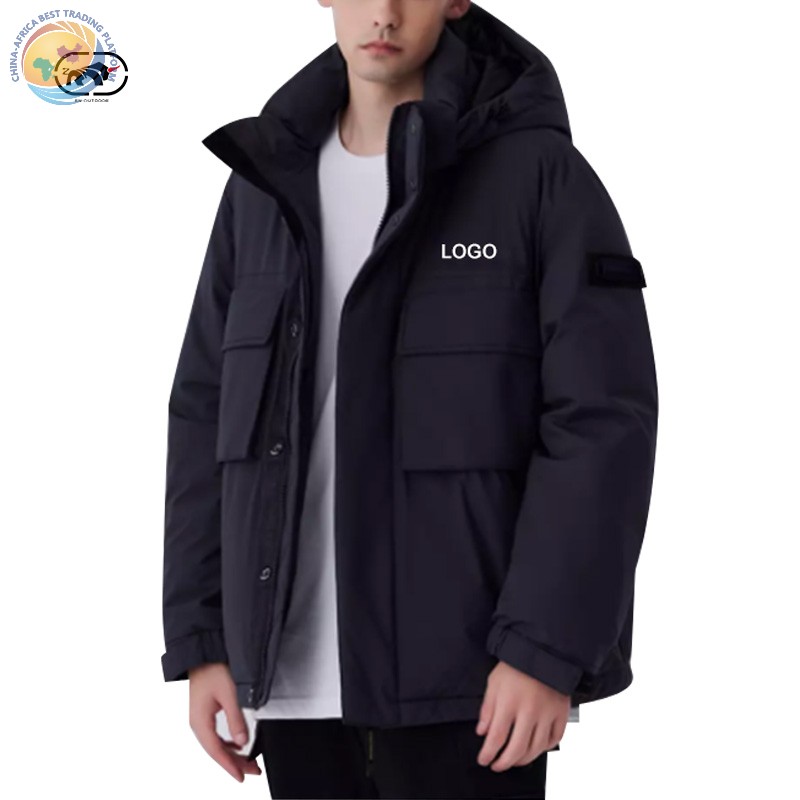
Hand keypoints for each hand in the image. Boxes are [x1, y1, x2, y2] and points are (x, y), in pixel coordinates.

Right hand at [188, 663, 261, 781]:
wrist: (203, 653)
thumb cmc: (213, 669)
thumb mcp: (229, 693)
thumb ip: (236, 718)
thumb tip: (243, 742)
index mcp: (199, 722)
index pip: (215, 751)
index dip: (229, 766)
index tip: (241, 777)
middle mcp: (197, 723)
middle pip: (216, 750)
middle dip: (234, 762)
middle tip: (253, 771)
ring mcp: (199, 718)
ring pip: (216, 744)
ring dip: (232, 754)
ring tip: (249, 761)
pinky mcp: (204, 712)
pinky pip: (215, 735)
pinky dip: (228, 743)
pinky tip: (238, 744)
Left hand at [475, 660, 569, 770]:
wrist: (542, 651)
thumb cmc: (515, 665)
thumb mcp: (494, 682)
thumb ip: (487, 708)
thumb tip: (482, 732)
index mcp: (509, 702)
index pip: (496, 737)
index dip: (488, 753)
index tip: (483, 760)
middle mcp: (529, 711)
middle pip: (517, 748)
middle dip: (504, 762)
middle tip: (497, 765)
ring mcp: (548, 713)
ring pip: (536, 748)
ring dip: (524, 759)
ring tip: (515, 760)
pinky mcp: (562, 712)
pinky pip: (555, 739)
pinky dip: (545, 748)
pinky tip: (536, 748)